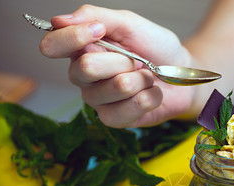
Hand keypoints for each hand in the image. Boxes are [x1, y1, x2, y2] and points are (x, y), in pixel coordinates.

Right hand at [39, 4, 195, 127]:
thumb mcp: (129, 24)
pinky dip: (150, 96)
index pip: (52, 46)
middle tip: (136, 60)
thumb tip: (59, 20)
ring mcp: (97, 101)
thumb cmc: (155, 48)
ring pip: (117, 87)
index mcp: (81, 50)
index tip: (100, 30)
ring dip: (141, 78)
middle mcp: (83, 77)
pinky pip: (131, 108)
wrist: (181, 72)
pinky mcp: (114, 119)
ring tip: (146, 76)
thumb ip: (95, 17)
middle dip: (123, 59)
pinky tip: (151, 92)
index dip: (73, 38)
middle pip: (87, 68)